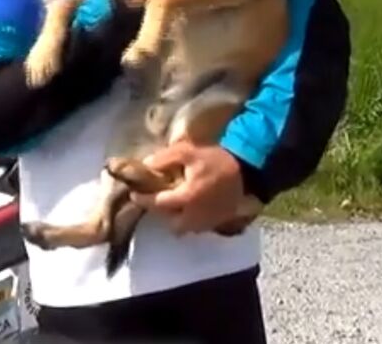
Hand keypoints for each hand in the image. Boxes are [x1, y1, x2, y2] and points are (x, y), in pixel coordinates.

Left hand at [129, 142, 244, 235]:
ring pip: (185, 228)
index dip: (143, 199)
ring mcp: (208, 222)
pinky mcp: (218, 222)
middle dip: (162, 214)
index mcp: (185, 199)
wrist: (248, 171)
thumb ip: (164, 158)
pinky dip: (191, 219)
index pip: (157, 204)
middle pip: (170, 223)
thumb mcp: (187, 152)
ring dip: (177, 219)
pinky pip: (198, 227)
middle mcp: (195, 216)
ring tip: (175, 203)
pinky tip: (191, 206)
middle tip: (158, 199)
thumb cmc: (216, 160)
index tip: (133, 194)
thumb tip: (146, 165)